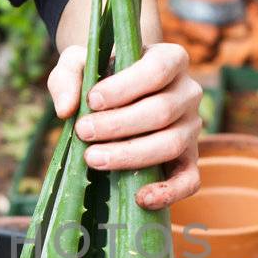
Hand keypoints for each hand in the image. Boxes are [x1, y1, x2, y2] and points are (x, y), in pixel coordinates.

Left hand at [46, 42, 201, 209]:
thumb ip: (67, 75)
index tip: (92, 100)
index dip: (125, 87)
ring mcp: (192, 127)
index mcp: (170, 58)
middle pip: (162, 110)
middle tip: (83, 132)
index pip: (157, 70)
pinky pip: (190, 180)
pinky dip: (169, 192)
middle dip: (118, 125)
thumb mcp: (79, 63)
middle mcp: (189, 92)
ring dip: (130, 155)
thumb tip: (65, 110)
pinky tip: (140, 199)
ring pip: (171, 143)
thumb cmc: (100, 76)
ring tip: (93, 158)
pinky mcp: (189, 159)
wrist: (116, 97)